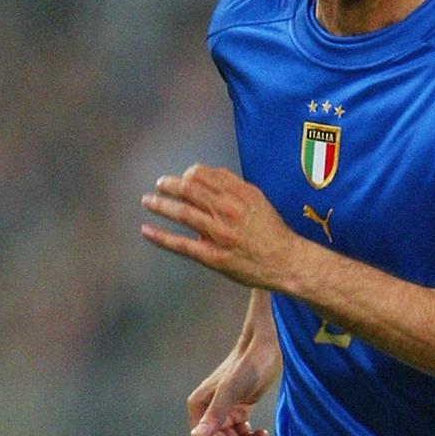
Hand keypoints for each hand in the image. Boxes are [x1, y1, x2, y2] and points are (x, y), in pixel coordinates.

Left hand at [141, 164, 297, 289]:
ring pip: (183, 213)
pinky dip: (161, 237)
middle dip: (169, 185)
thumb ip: (234, 186)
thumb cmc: (272, 231)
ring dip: (160, 205)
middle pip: (190, 189)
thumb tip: (209, 175)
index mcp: (240, 194)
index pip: (204, 174)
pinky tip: (146, 230)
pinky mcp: (214, 257)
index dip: (187, 174)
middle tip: (159, 184)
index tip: (182, 178)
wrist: (287, 261)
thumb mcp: (258, 200)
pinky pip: (182, 245)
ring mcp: (220, 234)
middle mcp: (229, 210)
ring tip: (147, 201)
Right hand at [186, 339, 280, 435]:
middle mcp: (208, 411)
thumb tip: (197, 435)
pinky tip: (263, 435)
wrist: (266, 348)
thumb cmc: (248, 364)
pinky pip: (241, 435)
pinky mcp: (239, 411)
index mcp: (199, 407)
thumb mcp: (231, 389)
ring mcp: (225, 412)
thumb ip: (215, 414)